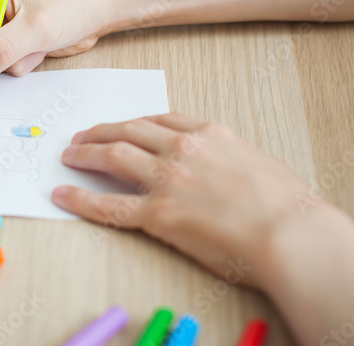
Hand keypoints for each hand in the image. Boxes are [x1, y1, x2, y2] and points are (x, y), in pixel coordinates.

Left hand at [51, 113, 318, 287]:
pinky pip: (109, 205)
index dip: (136, 122)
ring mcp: (167, 178)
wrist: (290, 233)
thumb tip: (224, 168)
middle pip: (130, 129)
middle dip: (102, 131)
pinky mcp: (158, 213)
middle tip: (84, 136)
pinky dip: (81, 199)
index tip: (124, 125)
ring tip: (70, 155)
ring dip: (86, 153)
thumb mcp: (259, 164)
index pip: (161, 119)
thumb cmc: (287, 206)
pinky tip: (63, 195)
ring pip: (113, 155)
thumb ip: (231, 158)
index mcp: (210, 133)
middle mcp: (183, 148)